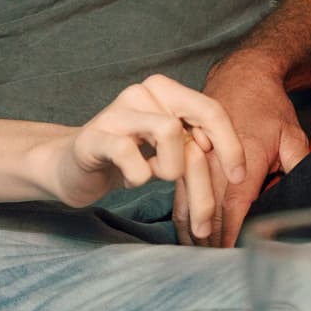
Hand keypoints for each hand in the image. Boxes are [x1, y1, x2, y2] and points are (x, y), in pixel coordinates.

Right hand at [53, 75, 245, 242]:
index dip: (231, 145)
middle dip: (204, 178)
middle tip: (204, 219)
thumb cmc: (128, 159)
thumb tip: (236, 167)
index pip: (211, 110)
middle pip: (194, 126)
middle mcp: (143, 93)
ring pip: (168, 134)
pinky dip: (138, 176)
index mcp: (165, 91)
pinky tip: (132, 178)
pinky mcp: (94, 136)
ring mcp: (117, 111)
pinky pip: (130, 154)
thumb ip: (198, 149)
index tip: (239, 177)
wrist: (71, 167)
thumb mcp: (170, 152)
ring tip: (153, 175)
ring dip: (169, 169)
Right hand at [180, 55, 310, 246]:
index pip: (236, 204)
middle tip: (216, 271)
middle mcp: (215, 158)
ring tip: (198, 261)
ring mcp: (198, 157)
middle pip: (210, 209)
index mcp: (244, 156)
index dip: (232, 233)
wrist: (241, 76)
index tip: (232, 257)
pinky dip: (183, 216)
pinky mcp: (187, 156)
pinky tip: (187, 236)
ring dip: (193, 233)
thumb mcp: (292, 134)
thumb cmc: (269, 108)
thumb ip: (299, 166)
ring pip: (189, 203)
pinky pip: (181, 192)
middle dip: (212, 242)